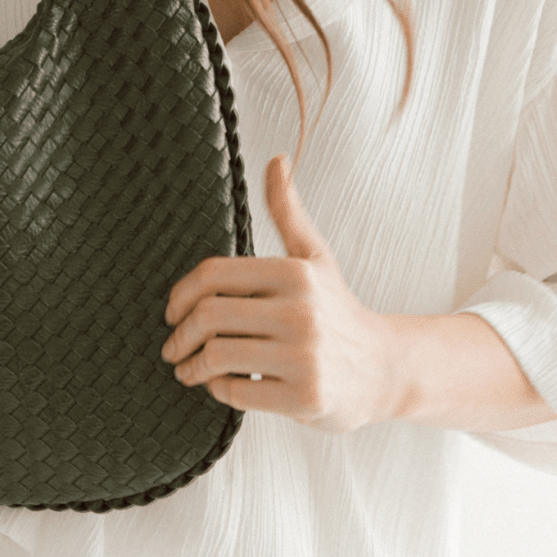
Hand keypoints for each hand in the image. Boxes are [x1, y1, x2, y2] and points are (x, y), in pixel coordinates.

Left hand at [160, 155, 402, 431]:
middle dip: (179, 336)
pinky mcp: (305, 397)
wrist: (385, 370)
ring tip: (188, 370)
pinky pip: (236, 392)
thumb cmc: (338, 312)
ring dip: (192, 367)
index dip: (180, 295)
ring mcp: (304, 356)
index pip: (213, 275)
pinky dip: (218, 390)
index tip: (171, 312)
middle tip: (173, 347)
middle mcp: (300, 311)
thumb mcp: (315, 257)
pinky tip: (220, 385)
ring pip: (217, 356)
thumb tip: (277, 159)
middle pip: (208, 317)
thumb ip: (288, 211)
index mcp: (295, 273)